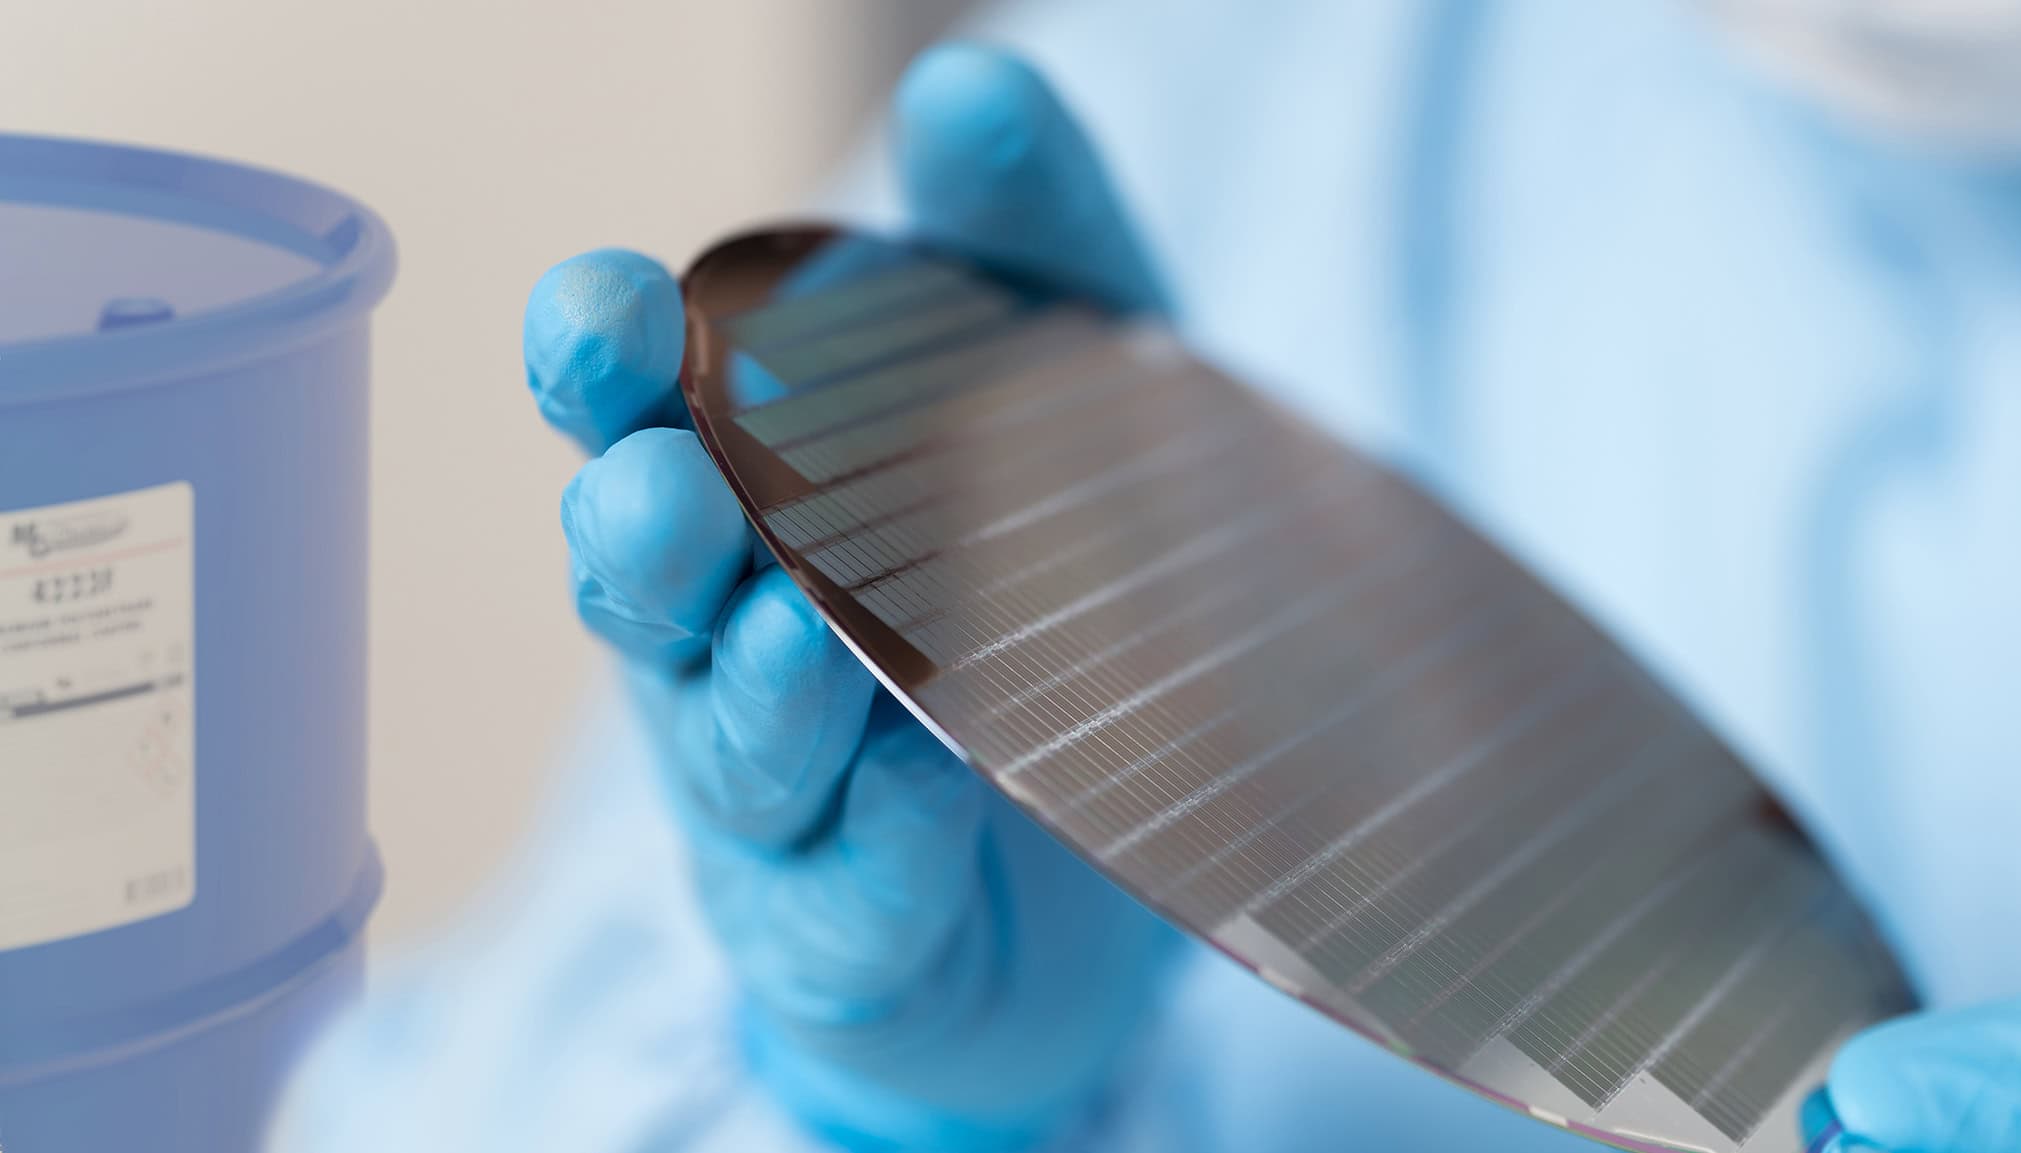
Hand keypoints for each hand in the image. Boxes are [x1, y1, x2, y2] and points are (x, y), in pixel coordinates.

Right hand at [523, 44, 1178, 1152]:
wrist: (1133, 828)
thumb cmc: (1047, 570)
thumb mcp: (1071, 377)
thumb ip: (1020, 239)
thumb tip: (971, 85)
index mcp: (747, 484)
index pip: (635, 407)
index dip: (601, 361)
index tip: (610, 310)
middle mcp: (724, 635)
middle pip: (640, 577)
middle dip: (640, 525)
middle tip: (664, 482)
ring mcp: (779, 796)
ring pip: (732, 742)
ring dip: (754, 687)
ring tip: (799, 632)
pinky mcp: (855, 929)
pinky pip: (852, 892)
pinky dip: (879, 840)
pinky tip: (921, 786)